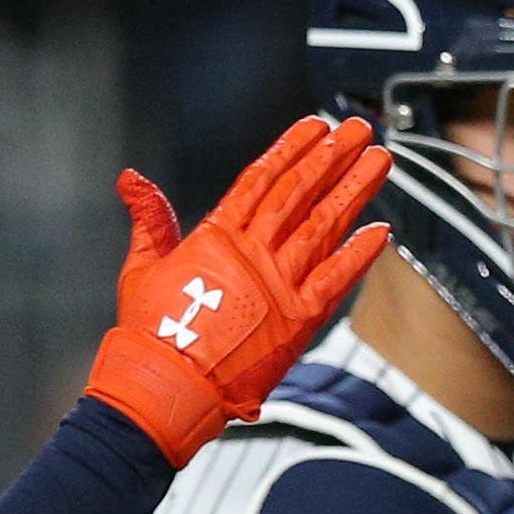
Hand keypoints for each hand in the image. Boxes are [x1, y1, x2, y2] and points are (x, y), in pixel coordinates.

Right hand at [85, 115, 392, 465]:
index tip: (315, 126)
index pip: (261, 179)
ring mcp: (279, 284)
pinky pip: (338, 278)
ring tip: (379, 160)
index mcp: (216, 236)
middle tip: (357, 129)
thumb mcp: (142, 266)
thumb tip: (131, 179)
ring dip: (354, 190)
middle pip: (300, 192)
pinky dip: (360, 254)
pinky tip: (382, 230)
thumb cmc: (152, 334)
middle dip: (332, 157)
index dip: (291, 148)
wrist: (167, 387)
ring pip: (325, 225)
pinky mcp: (299, 320)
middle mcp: (253, 252)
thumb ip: (150, 220)